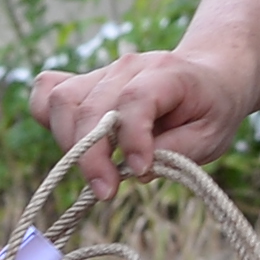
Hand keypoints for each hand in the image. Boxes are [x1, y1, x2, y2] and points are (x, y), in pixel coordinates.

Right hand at [31, 48, 241, 175]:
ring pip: (62, 101)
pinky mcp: (85, 83)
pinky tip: (70, 144)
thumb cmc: (210, 110)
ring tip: (95, 174)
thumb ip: (178, 152)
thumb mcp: (211, 137)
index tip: (139, 172)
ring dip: (69, 145)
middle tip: (106, 191)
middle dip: (91, 156)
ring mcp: (103, 73)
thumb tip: (137, 171)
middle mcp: (130, 67)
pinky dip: (48, 119)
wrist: (209, 75)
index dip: (132, 138)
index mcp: (168, 74)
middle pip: (90, 105)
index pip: (136, 99)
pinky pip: (48, 92)